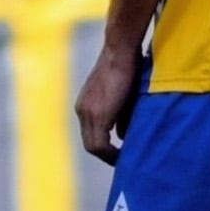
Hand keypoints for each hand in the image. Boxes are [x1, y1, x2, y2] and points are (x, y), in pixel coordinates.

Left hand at [74, 38, 139, 163]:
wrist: (120, 49)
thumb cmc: (127, 65)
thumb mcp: (123, 95)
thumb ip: (120, 115)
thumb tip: (123, 136)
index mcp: (86, 104)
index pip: (91, 134)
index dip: (105, 147)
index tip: (120, 153)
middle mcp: (82, 110)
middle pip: (90, 143)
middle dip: (107, 155)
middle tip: (124, 161)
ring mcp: (87, 112)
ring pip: (93, 146)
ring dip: (110, 156)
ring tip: (126, 160)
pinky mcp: (97, 114)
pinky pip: (99, 145)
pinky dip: (111, 153)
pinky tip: (125, 155)